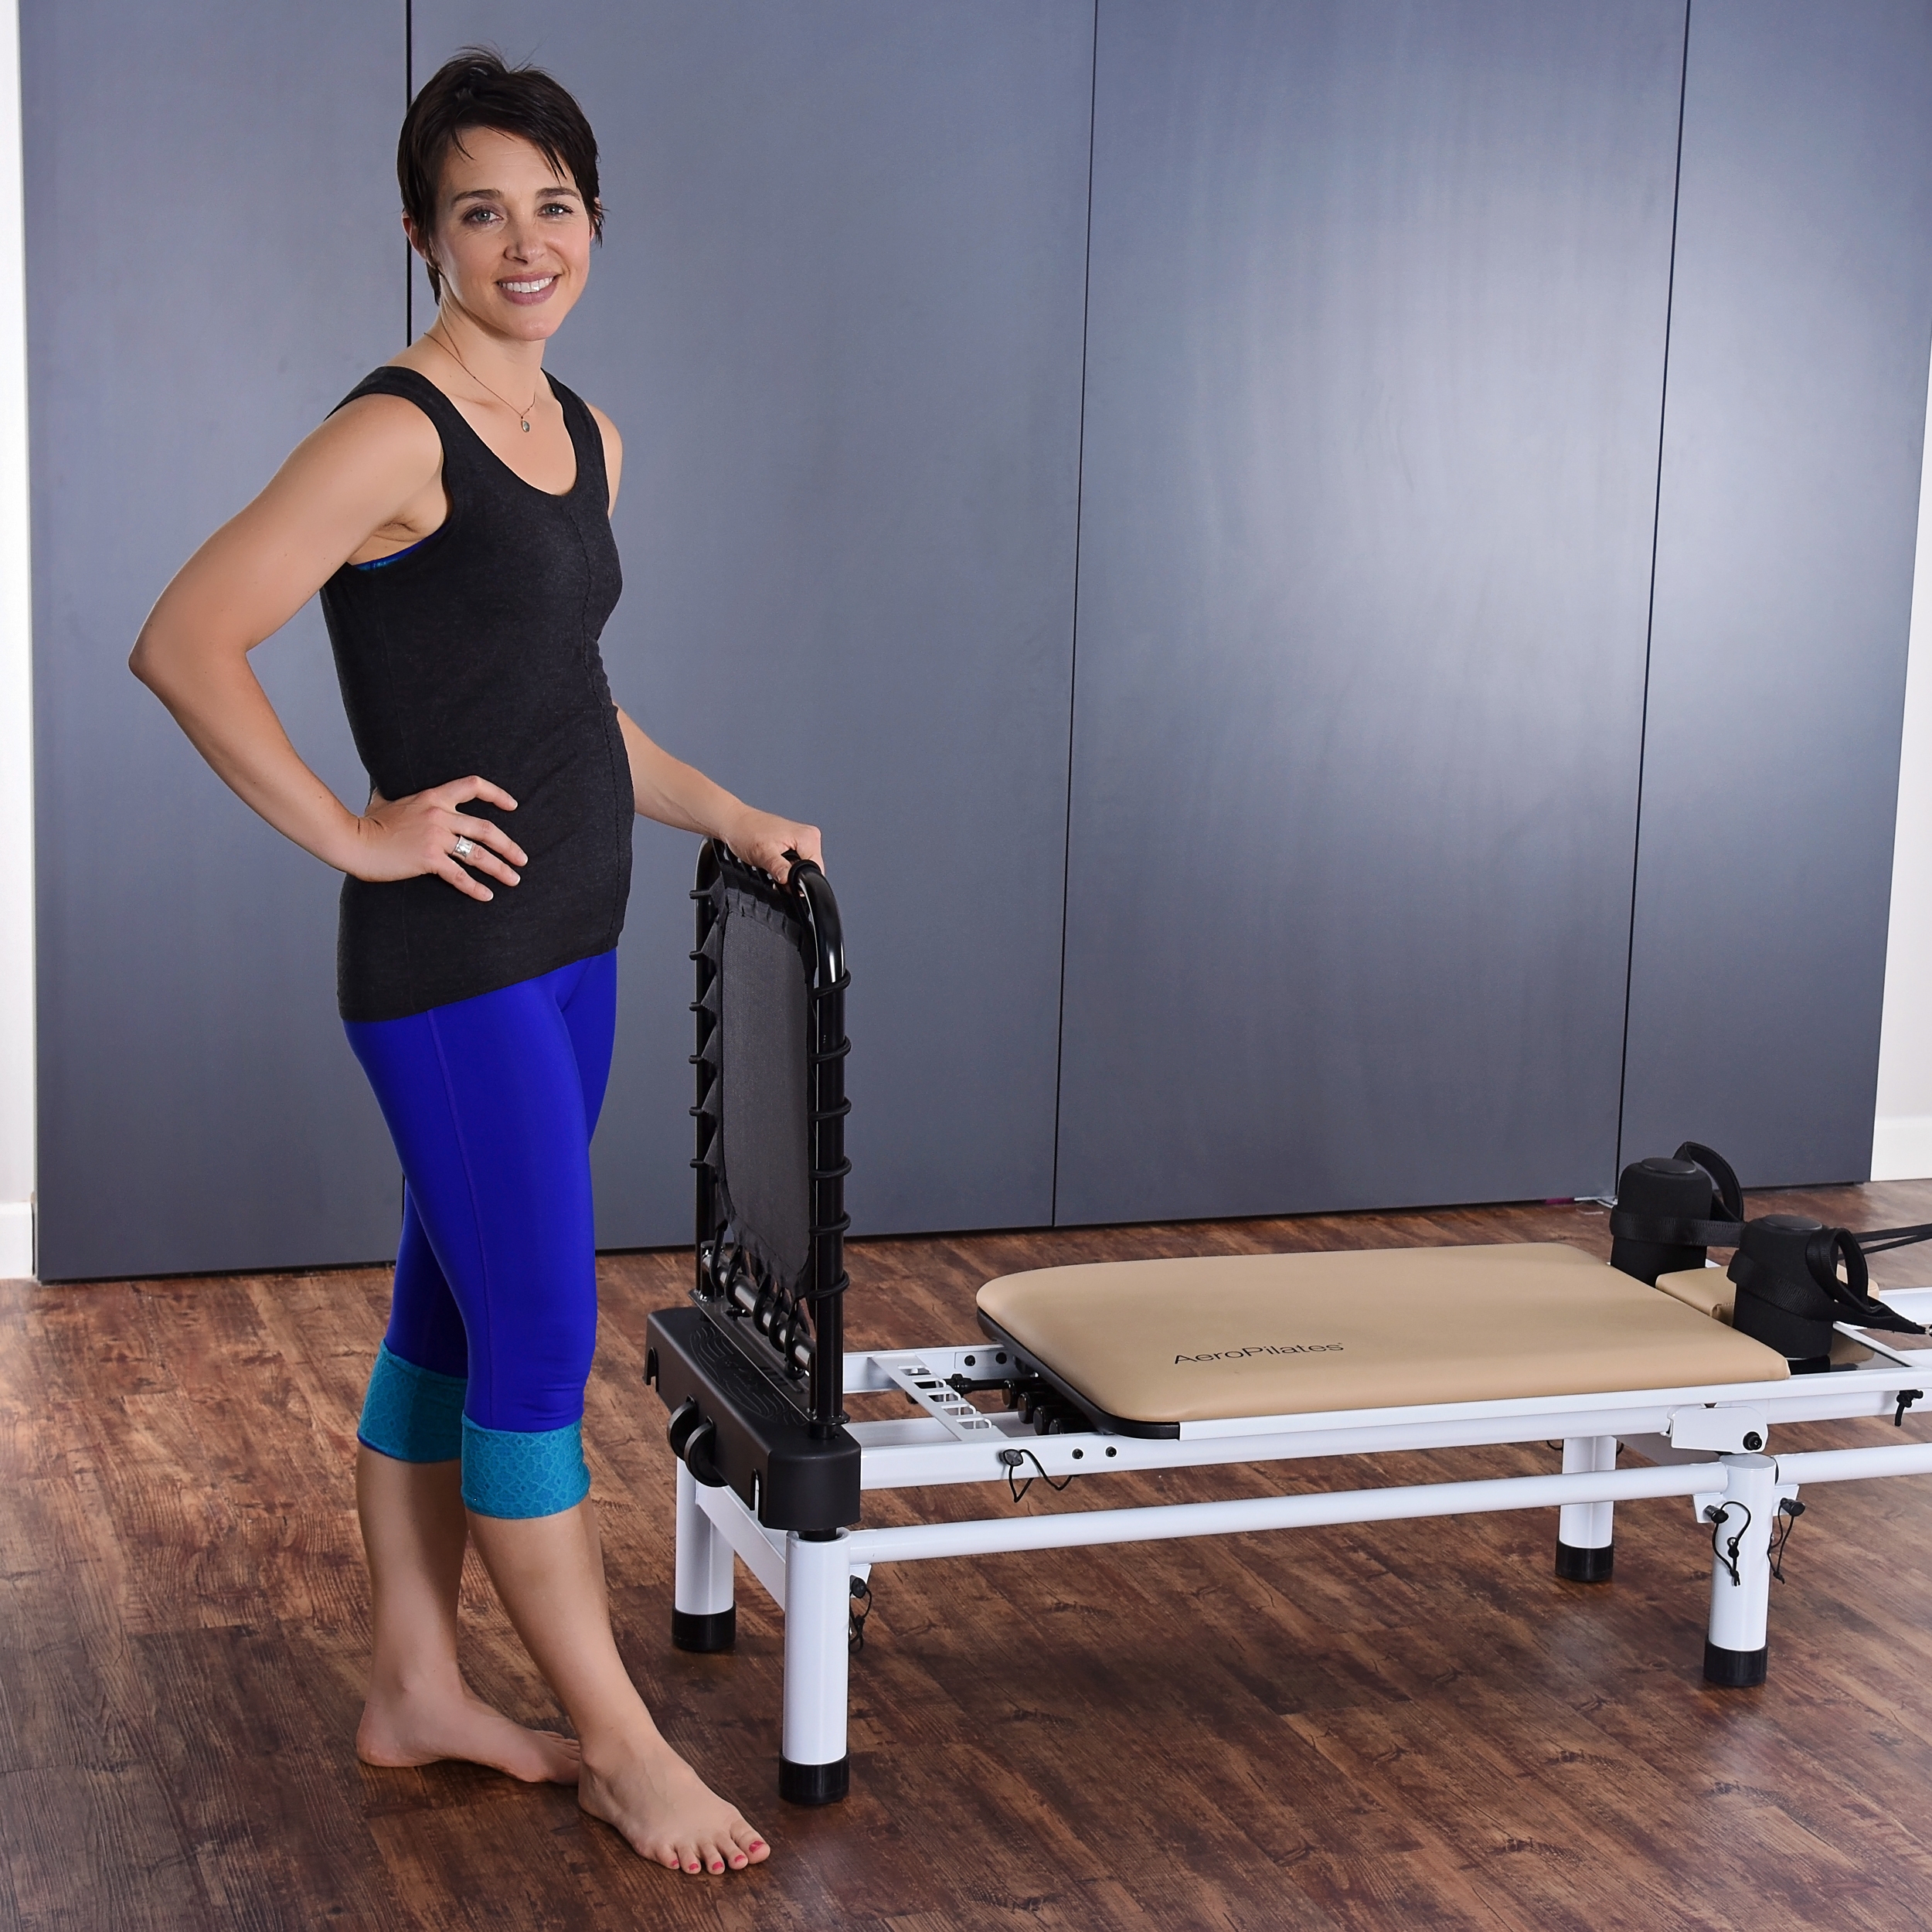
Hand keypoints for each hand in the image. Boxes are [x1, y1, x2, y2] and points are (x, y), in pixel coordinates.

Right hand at [350, 776, 526, 902]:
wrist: (353, 840)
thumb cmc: (367, 822)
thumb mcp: (387, 799)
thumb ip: (402, 795)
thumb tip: (393, 788)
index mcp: (433, 797)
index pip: (472, 785)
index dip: (496, 794)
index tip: (513, 806)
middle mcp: (439, 815)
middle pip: (485, 828)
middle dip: (508, 845)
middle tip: (522, 858)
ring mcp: (435, 837)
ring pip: (478, 853)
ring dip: (500, 868)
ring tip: (514, 879)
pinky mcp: (428, 859)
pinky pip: (459, 875)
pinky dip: (475, 887)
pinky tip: (487, 895)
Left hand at [724, 807, 822, 885]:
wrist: (735, 823)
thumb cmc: (746, 832)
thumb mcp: (763, 854)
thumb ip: (780, 868)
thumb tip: (790, 881)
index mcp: (807, 837)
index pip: (816, 869)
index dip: (801, 881)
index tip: (785, 881)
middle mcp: (809, 836)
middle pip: (811, 870)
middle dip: (794, 877)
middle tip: (775, 871)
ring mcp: (803, 838)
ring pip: (803, 867)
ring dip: (789, 872)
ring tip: (772, 864)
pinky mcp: (796, 842)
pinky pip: (798, 862)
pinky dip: (787, 867)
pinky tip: (775, 862)